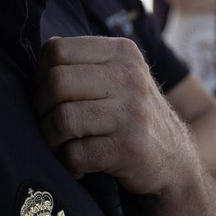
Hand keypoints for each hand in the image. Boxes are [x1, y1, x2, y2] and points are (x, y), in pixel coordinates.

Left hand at [34, 35, 197, 195]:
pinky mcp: (130, 149)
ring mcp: (132, 113)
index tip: (51, 95)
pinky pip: (75, 154)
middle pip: (56, 82)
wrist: (174, 159)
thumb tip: (46, 50)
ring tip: (61, 145)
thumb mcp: (119, 76)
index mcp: (122, 53)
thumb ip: (85, 62)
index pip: (57, 50)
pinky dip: (69, 163)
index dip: (42, 74)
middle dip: (42, 107)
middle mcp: (130, 78)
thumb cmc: (131, 115)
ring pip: (62, 119)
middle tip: (50, 122)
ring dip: (51, 138)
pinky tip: (79, 165)